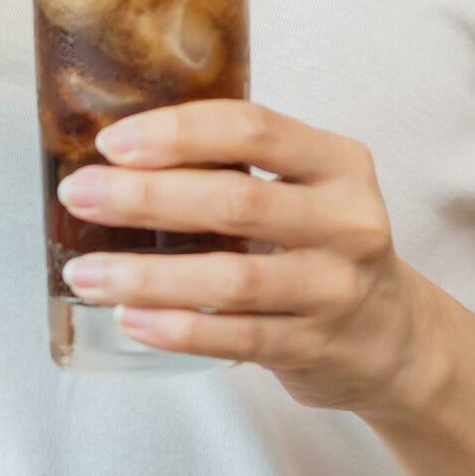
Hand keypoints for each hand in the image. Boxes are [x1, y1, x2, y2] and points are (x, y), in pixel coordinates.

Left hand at [53, 99, 444, 415]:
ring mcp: (334, 288)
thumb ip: (241, 168)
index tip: (112, 142)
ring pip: (231, 277)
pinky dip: (179, 328)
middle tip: (80, 194)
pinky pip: (237, 337)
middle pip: (236, 199)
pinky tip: (131, 320)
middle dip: (146, 196)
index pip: (253, 128)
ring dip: (148, 275)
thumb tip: (121, 155)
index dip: (178, 131)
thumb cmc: (324, 247)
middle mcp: (346, 221)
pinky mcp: (315, 346)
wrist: (394, 339)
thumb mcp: (308, 190)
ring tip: (85, 273)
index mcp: (338, 163)